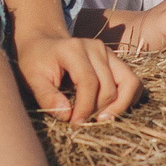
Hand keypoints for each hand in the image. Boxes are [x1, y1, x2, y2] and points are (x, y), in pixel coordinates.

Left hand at [14, 32, 141, 122]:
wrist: (44, 42)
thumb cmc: (35, 62)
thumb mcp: (32, 79)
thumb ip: (47, 97)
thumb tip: (67, 115)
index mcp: (74, 49)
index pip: (89, 82)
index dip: (85, 107)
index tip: (75, 123)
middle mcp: (96, 48)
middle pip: (109, 87)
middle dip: (97, 111)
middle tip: (83, 122)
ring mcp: (109, 53)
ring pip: (129, 83)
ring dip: (118, 106)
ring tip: (101, 119)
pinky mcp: (115, 60)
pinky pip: (133, 82)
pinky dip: (128, 99)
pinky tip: (112, 110)